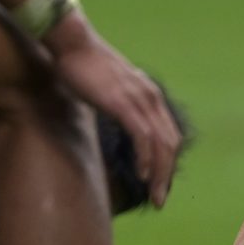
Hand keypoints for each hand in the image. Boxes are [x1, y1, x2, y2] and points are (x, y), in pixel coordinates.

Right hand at [47, 17, 181, 200]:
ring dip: (160, 174)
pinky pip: (142, 136)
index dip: (168, 163)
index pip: (170, 135)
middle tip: (161, 200)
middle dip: (168, 175)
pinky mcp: (123, 102)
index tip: (161, 184)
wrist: (72, 44)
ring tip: (156, 195)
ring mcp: (139, 99)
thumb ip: (120, 107)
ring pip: (160, 144)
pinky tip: (143, 175)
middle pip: (170, 143)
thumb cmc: (85, 67)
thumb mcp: (111, 90)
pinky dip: (146, 158)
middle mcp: (151, 97)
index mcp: (150, 95)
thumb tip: (120, 126)